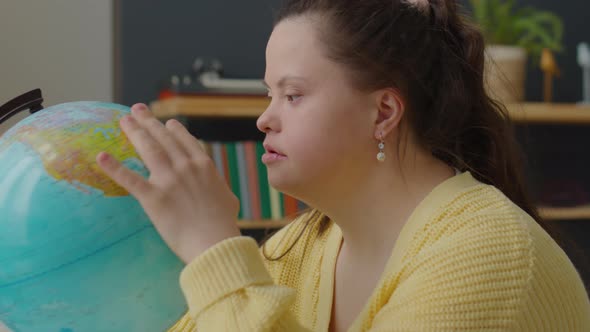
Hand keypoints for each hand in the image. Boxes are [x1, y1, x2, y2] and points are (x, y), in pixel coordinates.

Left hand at [96, 103, 240, 262]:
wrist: (215, 243)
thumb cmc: (224, 224)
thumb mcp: (228, 198)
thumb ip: (218, 186)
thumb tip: (218, 187)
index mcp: (203, 165)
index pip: (184, 140)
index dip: (173, 130)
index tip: (165, 122)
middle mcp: (185, 166)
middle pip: (163, 138)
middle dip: (149, 122)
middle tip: (137, 110)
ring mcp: (168, 180)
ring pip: (148, 149)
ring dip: (135, 132)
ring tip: (124, 120)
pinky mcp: (153, 197)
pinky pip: (130, 179)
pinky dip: (114, 167)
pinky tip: (102, 156)